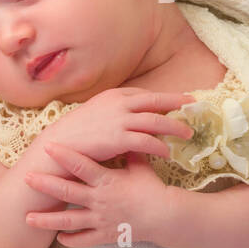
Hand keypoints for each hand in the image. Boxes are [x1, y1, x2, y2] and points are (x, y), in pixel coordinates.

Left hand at [24, 147, 166, 246]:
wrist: (166, 216)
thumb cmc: (152, 189)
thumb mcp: (140, 167)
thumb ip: (127, 152)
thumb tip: (123, 133)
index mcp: (106, 180)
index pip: (82, 166)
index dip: (65, 156)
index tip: (48, 146)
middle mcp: (99, 200)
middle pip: (67, 192)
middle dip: (45, 185)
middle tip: (27, 178)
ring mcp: (100, 219)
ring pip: (68, 220)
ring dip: (47, 220)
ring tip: (28, 219)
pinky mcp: (105, 235)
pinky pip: (84, 240)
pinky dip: (70, 240)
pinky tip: (58, 238)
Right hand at [38, 87, 193, 164]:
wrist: (57, 148)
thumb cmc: (75, 133)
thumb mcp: (94, 113)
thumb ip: (113, 111)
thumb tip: (130, 115)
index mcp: (113, 95)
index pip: (144, 94)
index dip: (162, 98)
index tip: (176, 101)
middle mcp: (119, 104)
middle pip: (156, 102)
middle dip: (176, 103)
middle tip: (192, 106)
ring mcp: (120, 120)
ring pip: (157, 121)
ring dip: (175, 128)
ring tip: (186, 134)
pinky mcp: (119, 139)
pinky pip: (148, 142)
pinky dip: (160, 147)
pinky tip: (167, 153)